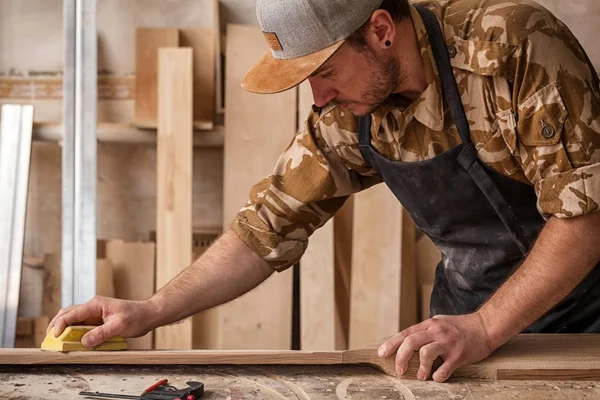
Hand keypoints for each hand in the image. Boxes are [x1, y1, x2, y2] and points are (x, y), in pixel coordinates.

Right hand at [47, 296, 157, 347]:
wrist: (148, 314)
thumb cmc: (137, 316)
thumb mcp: (119, 326)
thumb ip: (101, 333)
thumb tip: (84, 341)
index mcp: (96, 304)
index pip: (73, 313)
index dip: (61, 325)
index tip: (55, 336)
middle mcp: (93, 306)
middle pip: (68, 314)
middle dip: (56, 325)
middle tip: (48, 338)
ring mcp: (95, 312)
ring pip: (73, 318)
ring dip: (63, 328)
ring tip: (54, 340)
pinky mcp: (98, 319)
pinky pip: (81, 324)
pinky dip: (73, 331)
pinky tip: (70, 339)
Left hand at [378, 313, 493, 381]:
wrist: (485, 326)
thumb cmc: (460, 327)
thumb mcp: (439, 323)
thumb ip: (424, 332)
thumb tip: (406, 343)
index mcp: (429, 324)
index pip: (405, 333)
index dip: (391, 344)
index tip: (382, 354)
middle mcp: (437, 331)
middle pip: (411, 342)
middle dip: (401, 357)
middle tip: (398, 370)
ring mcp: (448, 343)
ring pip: (426, 353)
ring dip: (420, 368)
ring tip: (421, 376)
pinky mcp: (459, 355)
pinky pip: (444, 369)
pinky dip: (438, 376)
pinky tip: (437, 377)